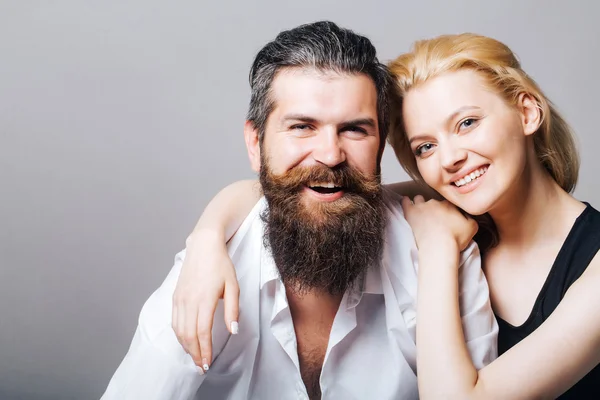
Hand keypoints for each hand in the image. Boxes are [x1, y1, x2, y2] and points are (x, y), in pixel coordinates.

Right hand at [171, 229, 239, 371]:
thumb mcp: (233, 285)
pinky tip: (186, 341)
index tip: (208, 363)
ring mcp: (180, 299)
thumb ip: (233, 309)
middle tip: (202, 367)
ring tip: (195, 358)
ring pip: (179, 330)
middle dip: (195, 354)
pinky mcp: (175, 296)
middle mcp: (189, 300)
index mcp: (204, 299)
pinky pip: (174, 321)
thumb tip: (233, 330)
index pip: (202, 332)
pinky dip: (179, 335)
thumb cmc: (221, 264)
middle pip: (188, 335)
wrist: (203, 246)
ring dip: (186, 347)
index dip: (204, 350)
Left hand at [401, 195, 477, 251]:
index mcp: (450, 205)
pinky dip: (405, 201)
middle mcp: (436, 202)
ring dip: (420, 203)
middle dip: (435, 208)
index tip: (448, 217)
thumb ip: (470, 218)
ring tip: (421, 211)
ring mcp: (422, 206)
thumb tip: (467, 216)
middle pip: (434, 202)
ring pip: (419, 199)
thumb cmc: (455, 238)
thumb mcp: (472, 228)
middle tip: (435, 219)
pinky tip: (406, 202)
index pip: (449, 203)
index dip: (448, 210)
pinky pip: (405, 202)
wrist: (439, 245)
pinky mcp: (411, 212)